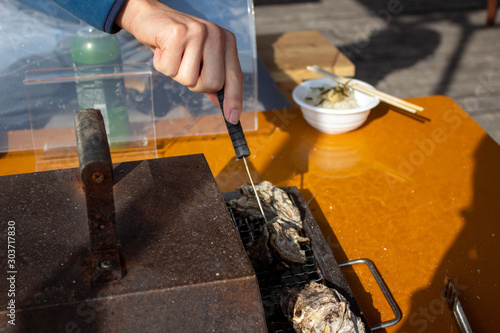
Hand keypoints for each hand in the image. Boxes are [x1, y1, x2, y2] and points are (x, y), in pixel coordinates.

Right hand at [116, 0, 242, 123]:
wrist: (150, 17)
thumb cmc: (176, 42)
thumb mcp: (199, 59)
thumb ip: (213, 78)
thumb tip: (224, 105)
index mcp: (226, 41)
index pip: (234, 76)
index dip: (234, 99)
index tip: (232, 118)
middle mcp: (217, 35)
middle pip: (212, 84)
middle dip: (194, 84)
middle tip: (184, 66)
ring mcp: (199, 32)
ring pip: (190, 79)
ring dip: (175, 73)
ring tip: (173, 55)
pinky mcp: (178, 34)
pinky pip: (170, 70)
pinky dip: (162, 64)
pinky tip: (162, 49)